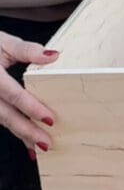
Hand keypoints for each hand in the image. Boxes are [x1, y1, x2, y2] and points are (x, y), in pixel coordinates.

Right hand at [0, 31, 57, 154]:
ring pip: (3, 121)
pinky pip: (1, 120)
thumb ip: (27, 50)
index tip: (48, 119)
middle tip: (46, 143)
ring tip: (39, 147)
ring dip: (21, 135)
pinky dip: (15, 130)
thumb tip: (53, 56)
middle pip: (6, 115)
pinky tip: (26, 141)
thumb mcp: (4, 43)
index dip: (30, 108)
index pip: (13, 95)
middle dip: (27, 131)